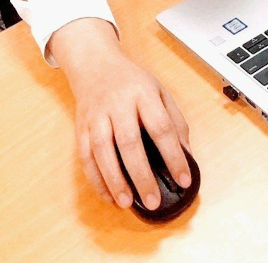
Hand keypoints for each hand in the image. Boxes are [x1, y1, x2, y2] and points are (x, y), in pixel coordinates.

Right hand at [70, 50, 192, 210]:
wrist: (95, 64)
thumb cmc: (132, 82)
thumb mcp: (160, 91)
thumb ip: (175, 121)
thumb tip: (186, 154)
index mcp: (144, 93)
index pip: (161, 127)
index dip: (173, 155)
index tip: (183, 179)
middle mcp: (118, 104)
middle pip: (129, 142)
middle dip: (142, 175)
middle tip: (153, 200)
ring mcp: (97, 115)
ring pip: (102, 151)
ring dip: (114, 180)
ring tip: (128, 203)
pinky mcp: (81, 127)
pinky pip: (85, 157)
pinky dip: (96, 179)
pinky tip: (109, 195)